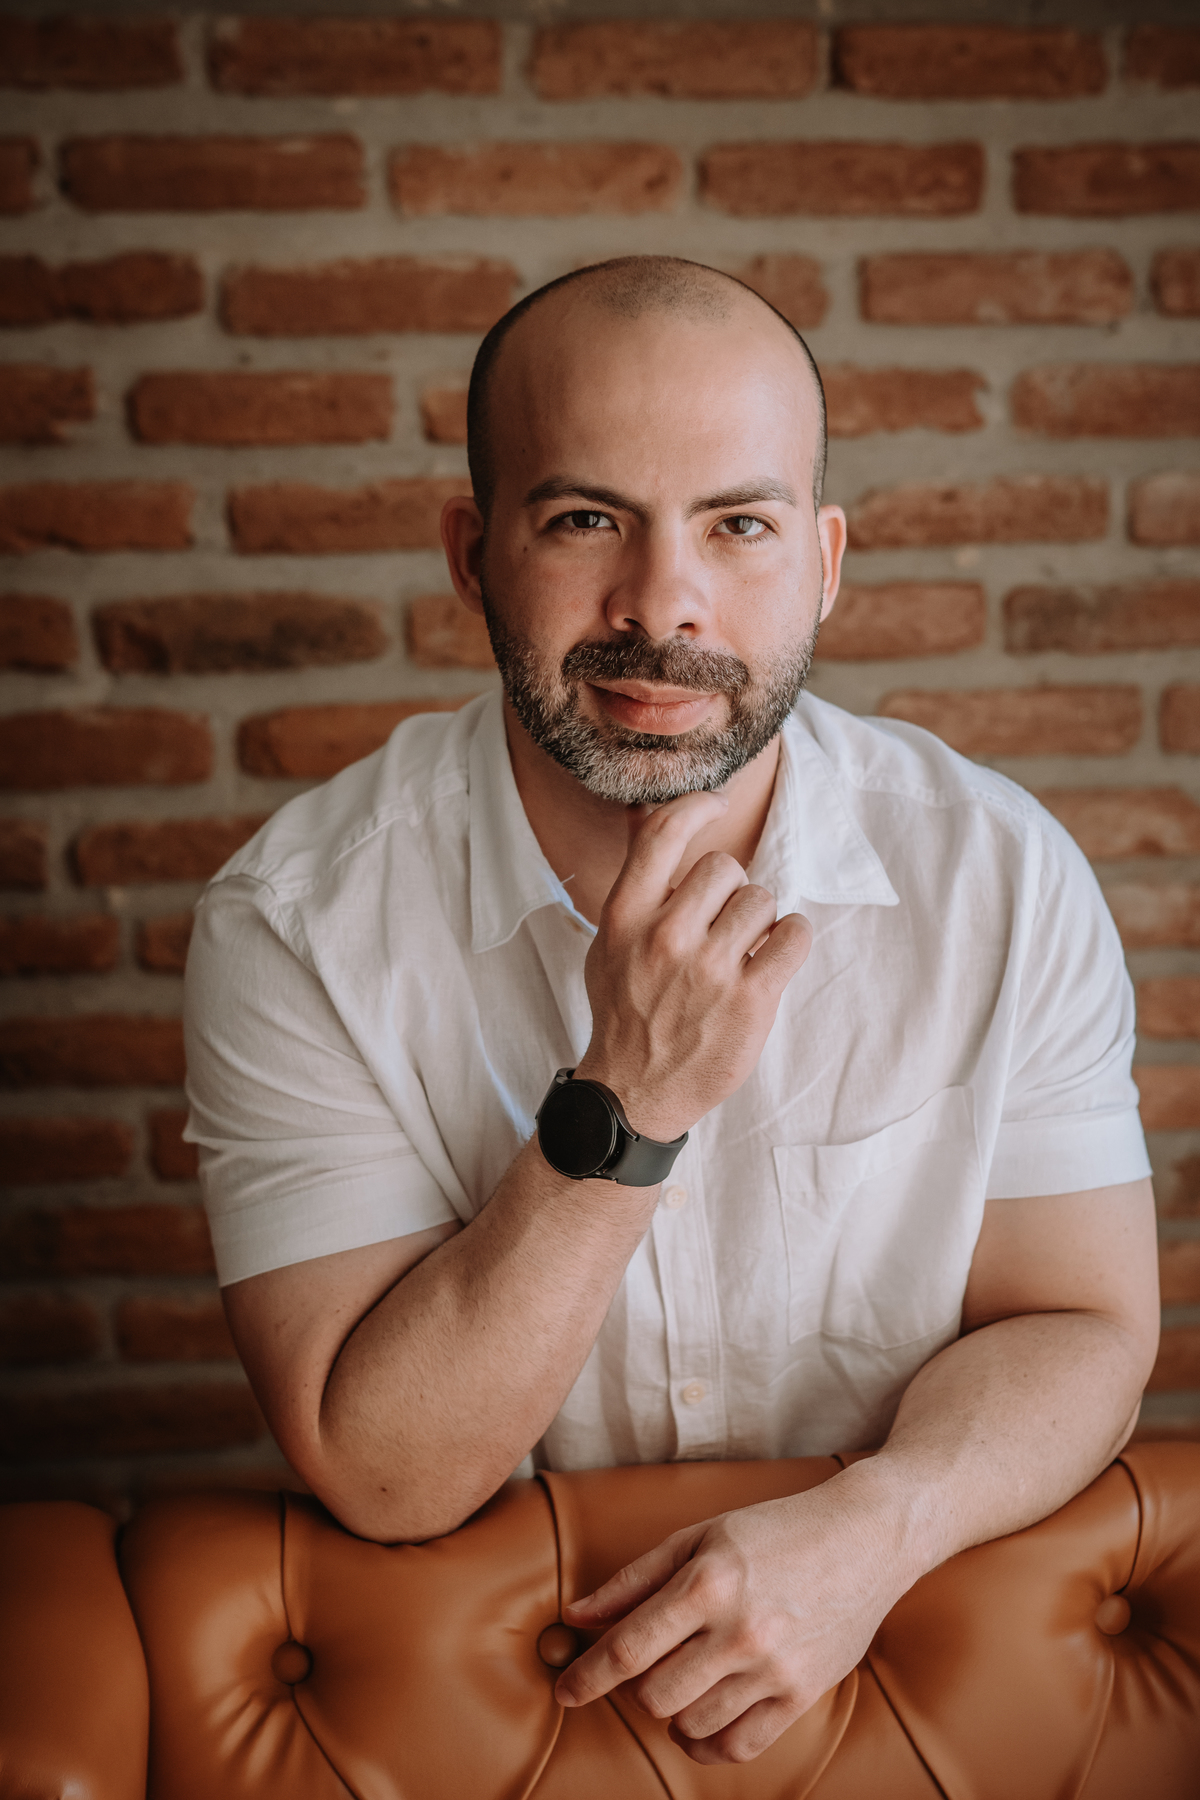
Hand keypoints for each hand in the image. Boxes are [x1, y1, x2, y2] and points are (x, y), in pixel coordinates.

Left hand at [554, 1474, 916, 1765]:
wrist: (866, 1537)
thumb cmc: (776, 1529)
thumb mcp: (701, 1536)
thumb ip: (636, 1579)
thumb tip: (577, 1614)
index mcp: (707, 1582)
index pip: (628, 1648)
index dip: (587, 1676)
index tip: (565, 1691)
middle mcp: (739, 1630)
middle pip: (653, 1694)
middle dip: (634, 1689)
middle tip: (642, 1670)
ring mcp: (774, 1667)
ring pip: (691, 1723)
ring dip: (671, 1713)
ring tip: (679, 1685)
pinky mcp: (803, 1693)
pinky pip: (739, 1746)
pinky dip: (707, 1744)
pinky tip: (700, 1722)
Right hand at [575, 792, 811, 1141]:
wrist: (633, 1091)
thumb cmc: (626, 1010)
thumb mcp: (608, 942)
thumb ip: (635, 886)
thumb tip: (655, 818)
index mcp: (626, 916)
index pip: (665, 833)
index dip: (697, 806)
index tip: (716, 803)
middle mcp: (666, 936)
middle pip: (725, 867)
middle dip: (730, 891)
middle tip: (721, 926)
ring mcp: (710, 969)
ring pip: (763, 900)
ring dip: (760, 922)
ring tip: (743, 951)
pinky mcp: (751, 1000)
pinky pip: (795, 936)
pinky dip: (792, 940)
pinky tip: (775, 955)